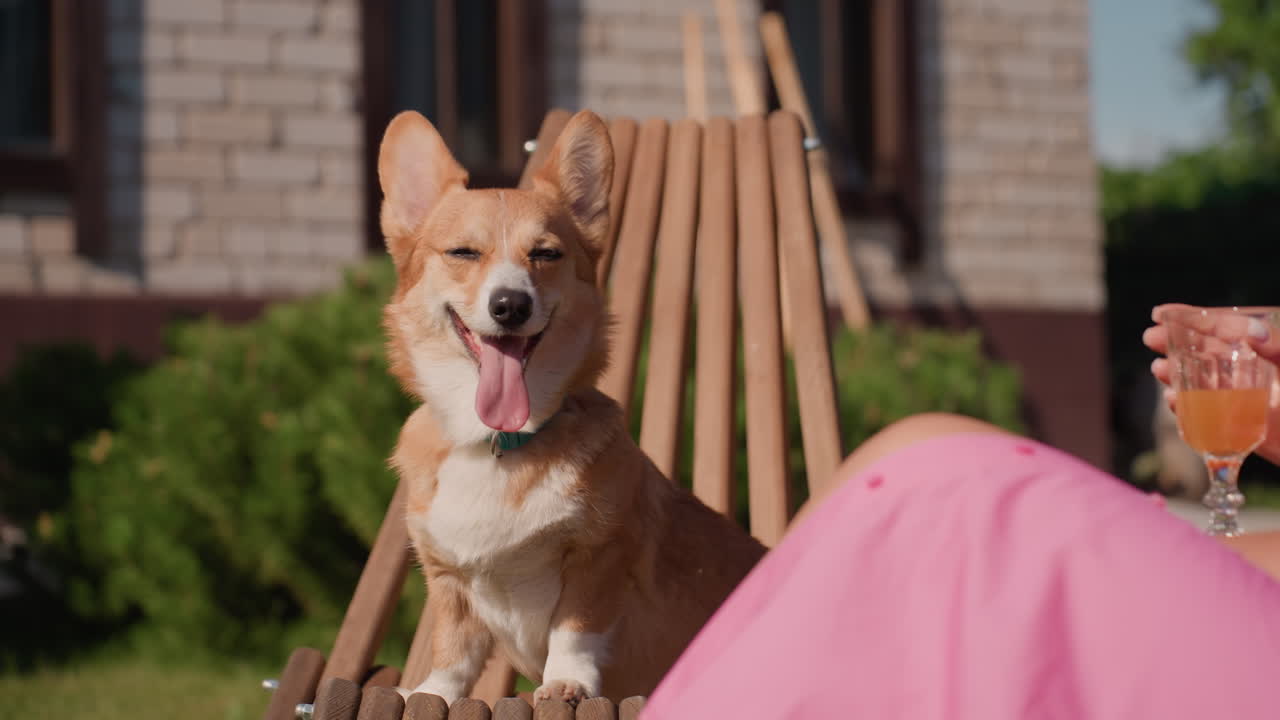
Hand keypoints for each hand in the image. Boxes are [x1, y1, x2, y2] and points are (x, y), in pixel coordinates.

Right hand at [1143, 303, 1279, 464]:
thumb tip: (1251, 332)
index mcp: (1262, 349)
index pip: (1221, 326)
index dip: (1190, 317)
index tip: (1161, 313)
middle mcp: (1247, 369)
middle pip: (1201, 350)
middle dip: (1173, 342)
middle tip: (1151, 339)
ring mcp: (1239, 397)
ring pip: (1196, 381)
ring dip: (1173, 373)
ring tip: (1159, 369)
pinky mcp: (1236, 426)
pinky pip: (1202, 414)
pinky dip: (1184, 408)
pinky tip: (1173, 400)